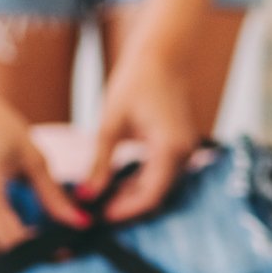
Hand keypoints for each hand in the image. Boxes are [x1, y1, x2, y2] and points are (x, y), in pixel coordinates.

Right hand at [0, 83, 87, 254]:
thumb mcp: (32, 158)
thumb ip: (54, 196)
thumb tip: (80, 222)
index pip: (13, 240)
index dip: (40, 249)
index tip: (63, 249)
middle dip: (24, 251)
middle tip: (50, 242)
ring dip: (6, 245)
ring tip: (31, 230)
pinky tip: (12, 220)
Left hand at [85, 45, 204, 223]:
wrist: (161, 55)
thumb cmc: (135, 82)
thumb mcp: (110, 124)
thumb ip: (98, 163)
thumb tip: (86, 195)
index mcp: (169, 149)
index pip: (150, 195)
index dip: (125, 211)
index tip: (100, 216)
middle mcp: (184, 153)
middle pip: (157, 195)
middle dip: (128, 206)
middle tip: (98, 211)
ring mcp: (185, 150)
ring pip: (161, 187)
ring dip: (134, 195)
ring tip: (104, 198)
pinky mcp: (181, 145)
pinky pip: (163, 173)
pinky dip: (142, 181)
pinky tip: (119, 183)